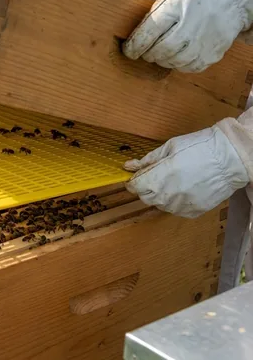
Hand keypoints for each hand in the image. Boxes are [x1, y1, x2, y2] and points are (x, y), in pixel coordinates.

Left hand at [119, 0, 252, 72]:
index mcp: (178, 4)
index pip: (149, 31)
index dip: (134, 45)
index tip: (127, 49)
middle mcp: (193, 23)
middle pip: (160, 50)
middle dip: (147, 54)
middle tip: (143, 51)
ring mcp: (206, 40)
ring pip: (174, 61)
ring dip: (161, 60)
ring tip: (159, 51)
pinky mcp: (215, 52)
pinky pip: (190, 67)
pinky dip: (179, 65)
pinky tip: (177, 54)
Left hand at [124, 126, 248, 217]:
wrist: (230, 158)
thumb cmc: (199, 148)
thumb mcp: (169, 147)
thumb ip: (148, 160)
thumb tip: (129, 165)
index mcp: (158, 178)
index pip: (135, 187)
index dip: (133, 181)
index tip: (136, 177)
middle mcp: (167, 195)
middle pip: (146, 197)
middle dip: (146, 188)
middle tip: (157, 177)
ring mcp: (180, 205)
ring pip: (161, 205)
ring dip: (161, 195)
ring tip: (175, 181)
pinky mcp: (193, 211)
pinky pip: (177, 210)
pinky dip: (176, 202)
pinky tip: (185, 188)